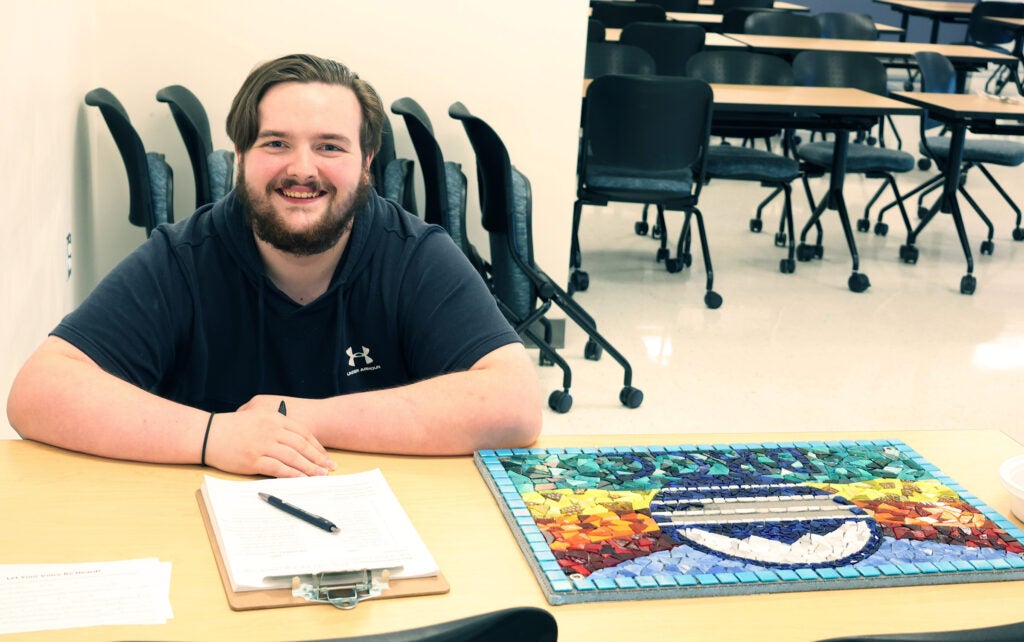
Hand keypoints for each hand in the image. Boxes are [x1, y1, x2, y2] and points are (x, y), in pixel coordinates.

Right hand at [204, 400, 336, 477]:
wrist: (209, 434)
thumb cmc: (234, 427)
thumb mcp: (258, 417)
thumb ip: (277, 426)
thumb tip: (297, 441)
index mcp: (275, 418)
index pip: (303, 433)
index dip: (317, 446)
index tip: (325, 456)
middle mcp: (271, 430)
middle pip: (302, 446)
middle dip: (318, 458)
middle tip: (330, 468)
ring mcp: (263, 445)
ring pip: (293, 458)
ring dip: (309, 468)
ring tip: (320, 476)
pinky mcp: (253, 460)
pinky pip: (277, 468)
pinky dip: (292, 475)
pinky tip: (301, 480)